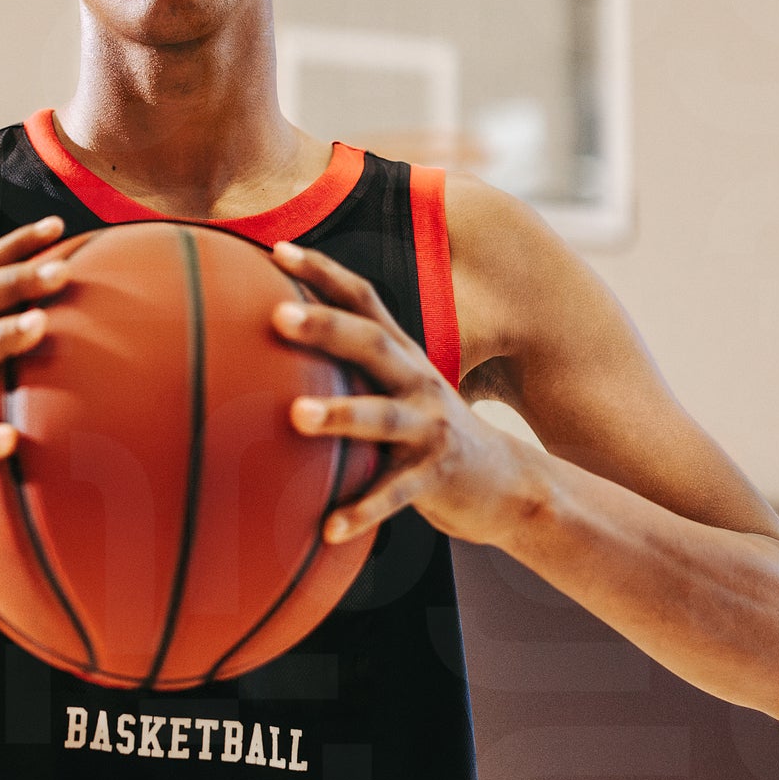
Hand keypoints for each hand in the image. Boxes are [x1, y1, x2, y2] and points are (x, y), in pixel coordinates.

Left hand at [272, 241, 534, 547]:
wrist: (506, 484)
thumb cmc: (426, 433)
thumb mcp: (395, 392)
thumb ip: (350, 370)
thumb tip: (272, 350)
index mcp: (401, 355)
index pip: (363, 300)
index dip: (324, 272)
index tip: (277, 250)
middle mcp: (416, 381)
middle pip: (370, 343)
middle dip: (325, 326)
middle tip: (277, 316)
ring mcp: (429, 427)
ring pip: (381, 416)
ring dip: (339, 414)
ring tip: (296, 415)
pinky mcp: (437, 476)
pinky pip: (395, 494)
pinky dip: (362, 511)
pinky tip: (326, 530)